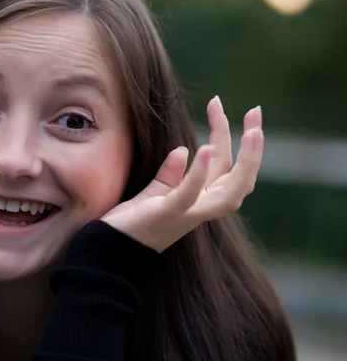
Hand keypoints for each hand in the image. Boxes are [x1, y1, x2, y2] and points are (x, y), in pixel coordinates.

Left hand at [101, 96, 262, 252]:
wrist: (108, 252)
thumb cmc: (130, 226)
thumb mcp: (152, 195)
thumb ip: (169, 176)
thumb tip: (183, 150)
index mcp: (199, 203)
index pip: (228, 172)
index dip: (237, 145)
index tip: (234, 112)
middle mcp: (200, 210)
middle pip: (239, 180)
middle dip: (253, 148)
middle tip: (256, 113)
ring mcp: (186, 215)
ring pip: (229, 193)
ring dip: (244, 162)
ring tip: (250, 131)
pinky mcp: (165, 215)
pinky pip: (188, 195)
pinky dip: (199, 174)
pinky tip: (206, 149)